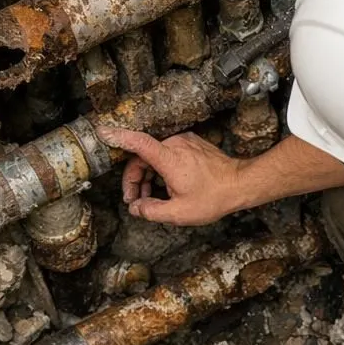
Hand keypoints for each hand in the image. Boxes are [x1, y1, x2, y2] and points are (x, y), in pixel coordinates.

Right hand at [97, 127, 246, 225]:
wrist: (241, 184)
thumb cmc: (214, 197)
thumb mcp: (179, 212)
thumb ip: (152, 211)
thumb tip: (136, 208)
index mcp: (169, 158)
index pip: (138, 142)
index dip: (118, 137)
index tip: (102, 132)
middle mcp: (175, 145)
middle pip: (143, 157)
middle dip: (134, 180)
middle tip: (135, 201)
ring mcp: (185, 142)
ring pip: (155, 157)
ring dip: (148, 177)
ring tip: (151, 199)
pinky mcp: (192, 144)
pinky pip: (169, 155)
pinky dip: (162, 170)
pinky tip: (167, 188)